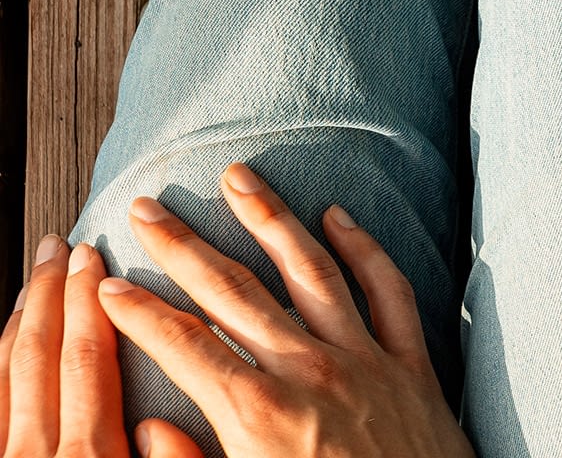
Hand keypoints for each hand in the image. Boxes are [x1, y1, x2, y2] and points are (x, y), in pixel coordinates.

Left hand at [0, 233, 130, 456]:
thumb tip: (159, 426)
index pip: (87, 358)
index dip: (87, 301)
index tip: (91, 259)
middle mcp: (35, 454)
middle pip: (39, 354)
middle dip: (50, 292)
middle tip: (57, 249)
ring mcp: (2, 457)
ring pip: (3, 373)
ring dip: (21, 319)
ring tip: (35, 279)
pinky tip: (7, 342)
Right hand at [95, 165, 471, 457]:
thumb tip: (147, 427)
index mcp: (258, 415)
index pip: (183, 344)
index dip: (139, 312)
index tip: (106, 283)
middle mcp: (310, 372)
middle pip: (234, 291)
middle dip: (183, 246)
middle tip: (148, 207)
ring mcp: (365, 360)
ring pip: (310, 270)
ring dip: (270, 219)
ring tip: (239, 176)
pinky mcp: (412, 363)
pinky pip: (387, 290)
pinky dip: (363, 248)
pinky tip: (337, 216)